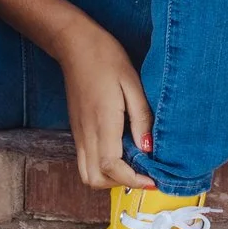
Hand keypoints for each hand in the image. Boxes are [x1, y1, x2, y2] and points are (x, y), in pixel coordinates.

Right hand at [57, 24, 155, 190]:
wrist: (75, 44)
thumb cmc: (106, 58)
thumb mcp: (132, 83)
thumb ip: (141, 118)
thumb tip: (148, 148)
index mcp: (102, 122)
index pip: (111, 166)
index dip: (133, 180)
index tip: (153, 180)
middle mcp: (86, 133)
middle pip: (95, 179)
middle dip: (120, 184)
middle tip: (143, 172)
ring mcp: (78, 133)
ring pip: (87, 174)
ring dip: (110, 178)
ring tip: (132, 164)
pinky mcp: (77, 130)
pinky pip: (86, 161)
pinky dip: (103, 167)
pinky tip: (121, 151)